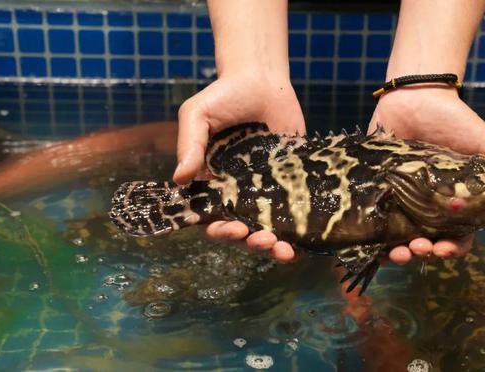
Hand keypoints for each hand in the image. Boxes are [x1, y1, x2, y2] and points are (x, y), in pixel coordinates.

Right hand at [174, 71, 303, 261]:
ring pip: (271, 229)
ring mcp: (269, 189)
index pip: (213, 218)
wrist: (263, 79)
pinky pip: (296, 212)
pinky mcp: (293, 182)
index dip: (220, 230)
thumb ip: (190, 145)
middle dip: (250, 243)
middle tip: (262, 240)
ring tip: (283, 249)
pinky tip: (305, 241)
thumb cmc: (224, 96)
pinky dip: (300, 232)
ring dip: (275, 247)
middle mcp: (241, 192)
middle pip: (244, 231)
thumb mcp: (197, 115)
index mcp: (214, 183)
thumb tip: (180, 180)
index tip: (231, 227)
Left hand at [368, 85, 484, 263]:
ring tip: (398, 252)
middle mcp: (426, 205)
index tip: (444, 249)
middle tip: (419, 249)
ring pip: (397, 237)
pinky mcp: (376, 188)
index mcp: (453, 200)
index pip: (455, 236)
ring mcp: (399, 198)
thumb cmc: (456, 120)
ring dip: (399, 252)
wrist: (416, 94)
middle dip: (424, 252)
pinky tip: (372, 244)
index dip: (452, 248)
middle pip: (426, 242)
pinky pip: (372, 218)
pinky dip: (371, 236)